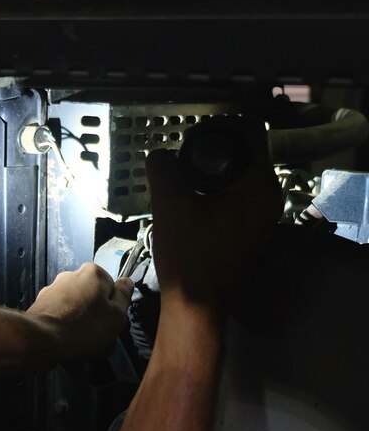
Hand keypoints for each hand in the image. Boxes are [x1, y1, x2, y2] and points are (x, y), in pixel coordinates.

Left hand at [26, 262, 133, 362]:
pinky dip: (64, 327)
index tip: (111, 321)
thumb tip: (127, 282)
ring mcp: (53, 289)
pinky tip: (66, 341)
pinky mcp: (40, 305)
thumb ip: (124, 296)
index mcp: (93, 272)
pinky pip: (60, 316)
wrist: (43, 339)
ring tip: (81, 344)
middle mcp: (71, 275)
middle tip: (98, 335)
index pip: (111, 287)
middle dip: (95, 314)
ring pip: (75, 307)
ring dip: (79, 323)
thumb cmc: (84, 327)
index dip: (113, 306)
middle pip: (91, 296)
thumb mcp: (116, 315)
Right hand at [146, 115, 282, 307]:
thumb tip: (161, 156)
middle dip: (215, 147)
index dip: (219, 125)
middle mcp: (269, 196)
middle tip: (185, 156)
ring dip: (215, 168)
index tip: (191, 139)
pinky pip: (238, 193)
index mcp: (259, 185)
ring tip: (185, 177)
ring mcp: (262, 215)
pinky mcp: (249, 228)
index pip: (250, 129)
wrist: (196, 305)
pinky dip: (218, 188)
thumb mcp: (169, 206)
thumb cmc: (188, 257)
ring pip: (242, 172)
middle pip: (248, 149)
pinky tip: (193, 198)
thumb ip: (164, 169)